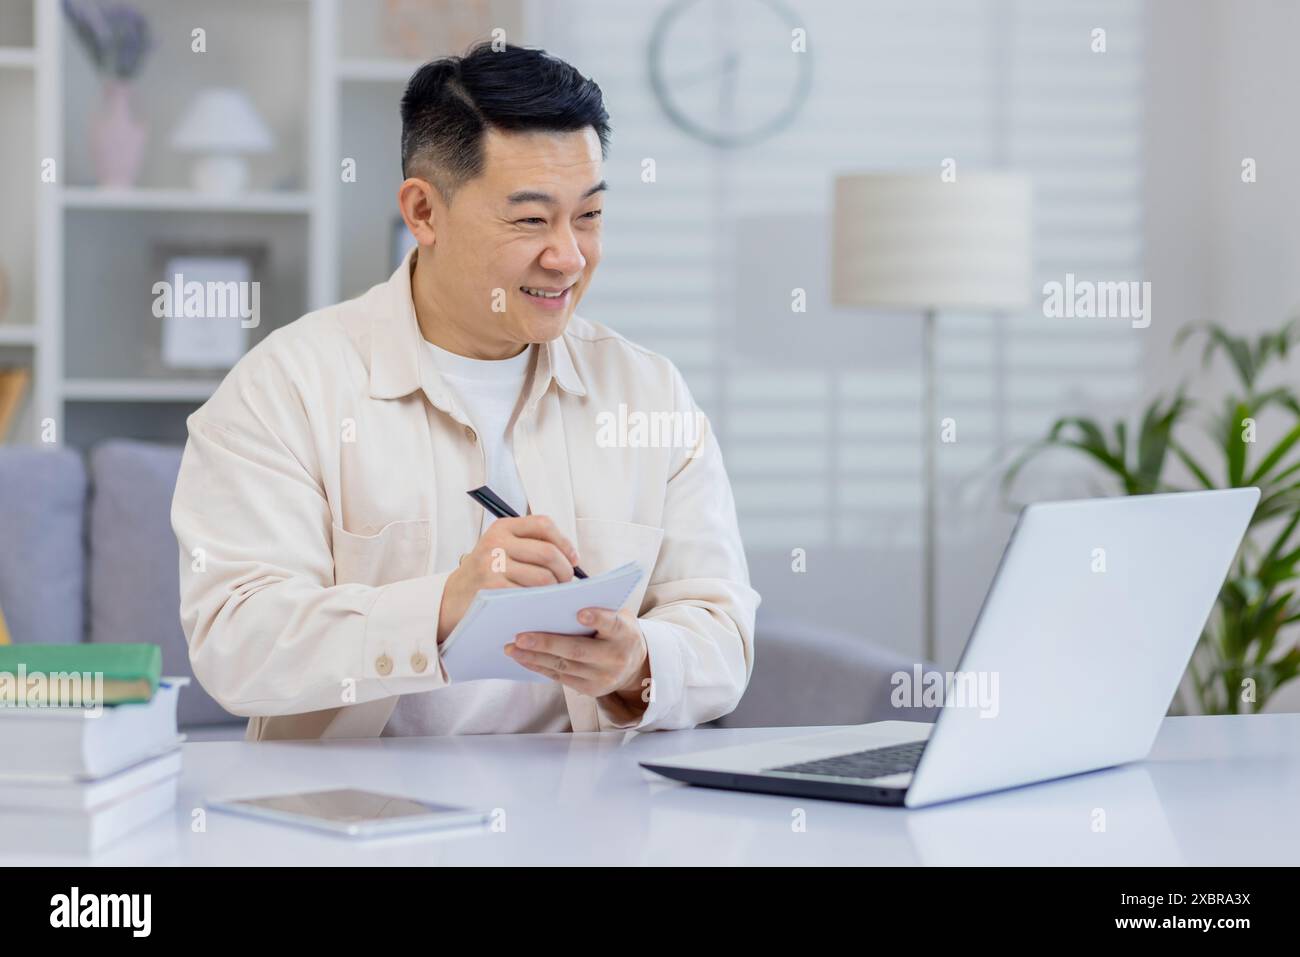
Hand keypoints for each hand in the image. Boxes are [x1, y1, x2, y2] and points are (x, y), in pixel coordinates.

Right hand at [437, 515, 579, 642]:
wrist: (453, 598)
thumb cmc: (487, 574)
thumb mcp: (502, 548)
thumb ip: (530, 544)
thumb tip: (571, 557)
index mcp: (503, 528)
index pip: (543, 524)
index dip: (565, 542)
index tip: (573, 558)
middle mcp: (496, 543)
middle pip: (547, 552)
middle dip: (565, 570)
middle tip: (567, 582)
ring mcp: (492, 565)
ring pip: (542, 576)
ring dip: (556, 588)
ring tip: (556, 594)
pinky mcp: (492, 589)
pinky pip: (530, 595)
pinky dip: (542, 601)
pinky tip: (543, 604)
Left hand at [504, 607, 651, 716]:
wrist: (633, 665)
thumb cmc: (617, 631)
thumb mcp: (618, 615)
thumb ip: (598, 608)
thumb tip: (558, 600)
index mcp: (625, 633)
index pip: (612, 624)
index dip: (597, 619)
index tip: (580, 613)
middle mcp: (615, 658)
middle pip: (578, 650)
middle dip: (547, 643)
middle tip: (520, 637)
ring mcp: (603, 678)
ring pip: (563, 666)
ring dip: (534, 657)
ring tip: (512, 648)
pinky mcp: (590, 690)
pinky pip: (560, 677)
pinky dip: (539, 667)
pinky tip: (522, 658)